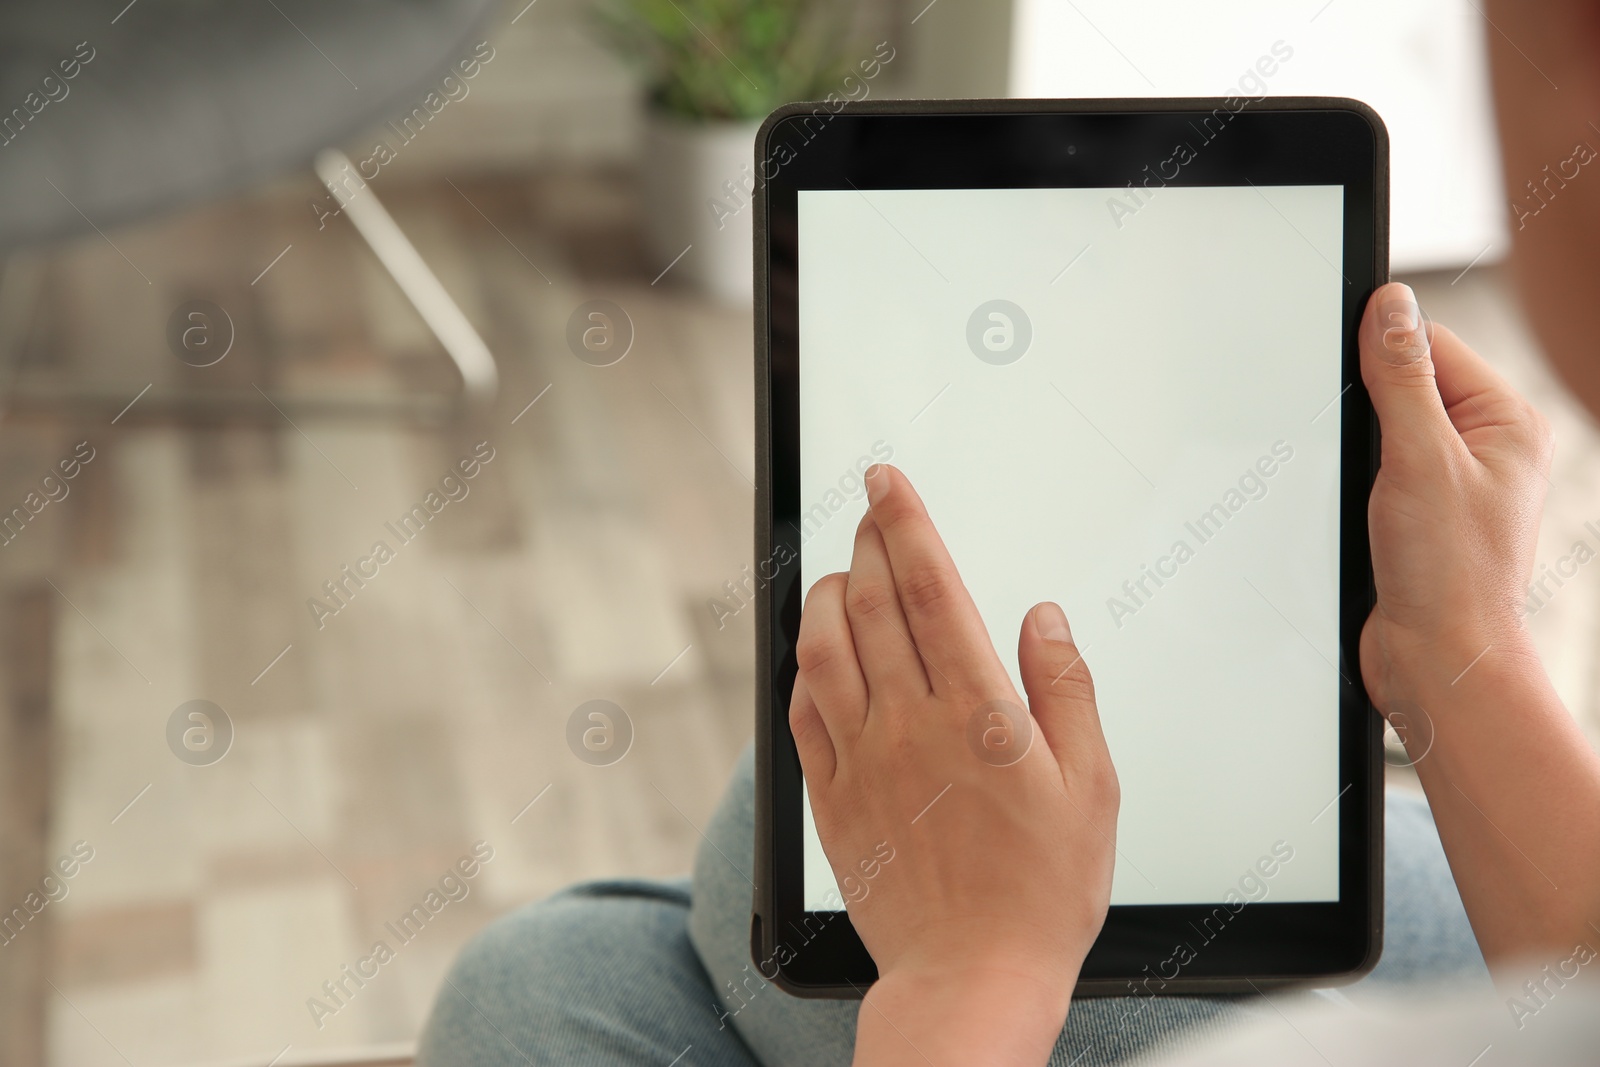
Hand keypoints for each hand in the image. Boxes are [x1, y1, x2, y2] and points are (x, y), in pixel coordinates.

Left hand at [789, 464, 1118, 1064]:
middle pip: (869, 603)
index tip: (888, 481)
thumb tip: (1042, 617)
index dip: (905, 522)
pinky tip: (817, 655)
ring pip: (821, 648)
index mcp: (975, 713)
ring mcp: (860, 759)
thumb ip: (1066, 690)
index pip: (928, 588)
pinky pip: (800, 713)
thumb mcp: (1090, 787)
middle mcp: (907, 724)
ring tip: (840, 571)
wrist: (971, 977)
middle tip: (872, 512)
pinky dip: (803, 667)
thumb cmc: (1040, 890)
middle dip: (866, 542)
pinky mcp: (830, 796)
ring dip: (824, 595)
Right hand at [1357, 281, 1551, 706]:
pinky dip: (1358, 479)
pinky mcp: (1422, 512)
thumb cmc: (1448, 573)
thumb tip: (1391, 305)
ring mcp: (1454, 481)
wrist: (1437, 659)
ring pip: (1387, 427)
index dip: (1384, 355)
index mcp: (1507, 422)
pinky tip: (1361, 508)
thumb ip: (1403, 377)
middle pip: (1408, 383)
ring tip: (1374, 493)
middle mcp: (1488, 447)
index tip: (1352, 376)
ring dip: (1362, 450)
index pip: (1434, 344)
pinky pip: (1378, 467)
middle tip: (1373, 457)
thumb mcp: (1419, 459)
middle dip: (1370, 409)